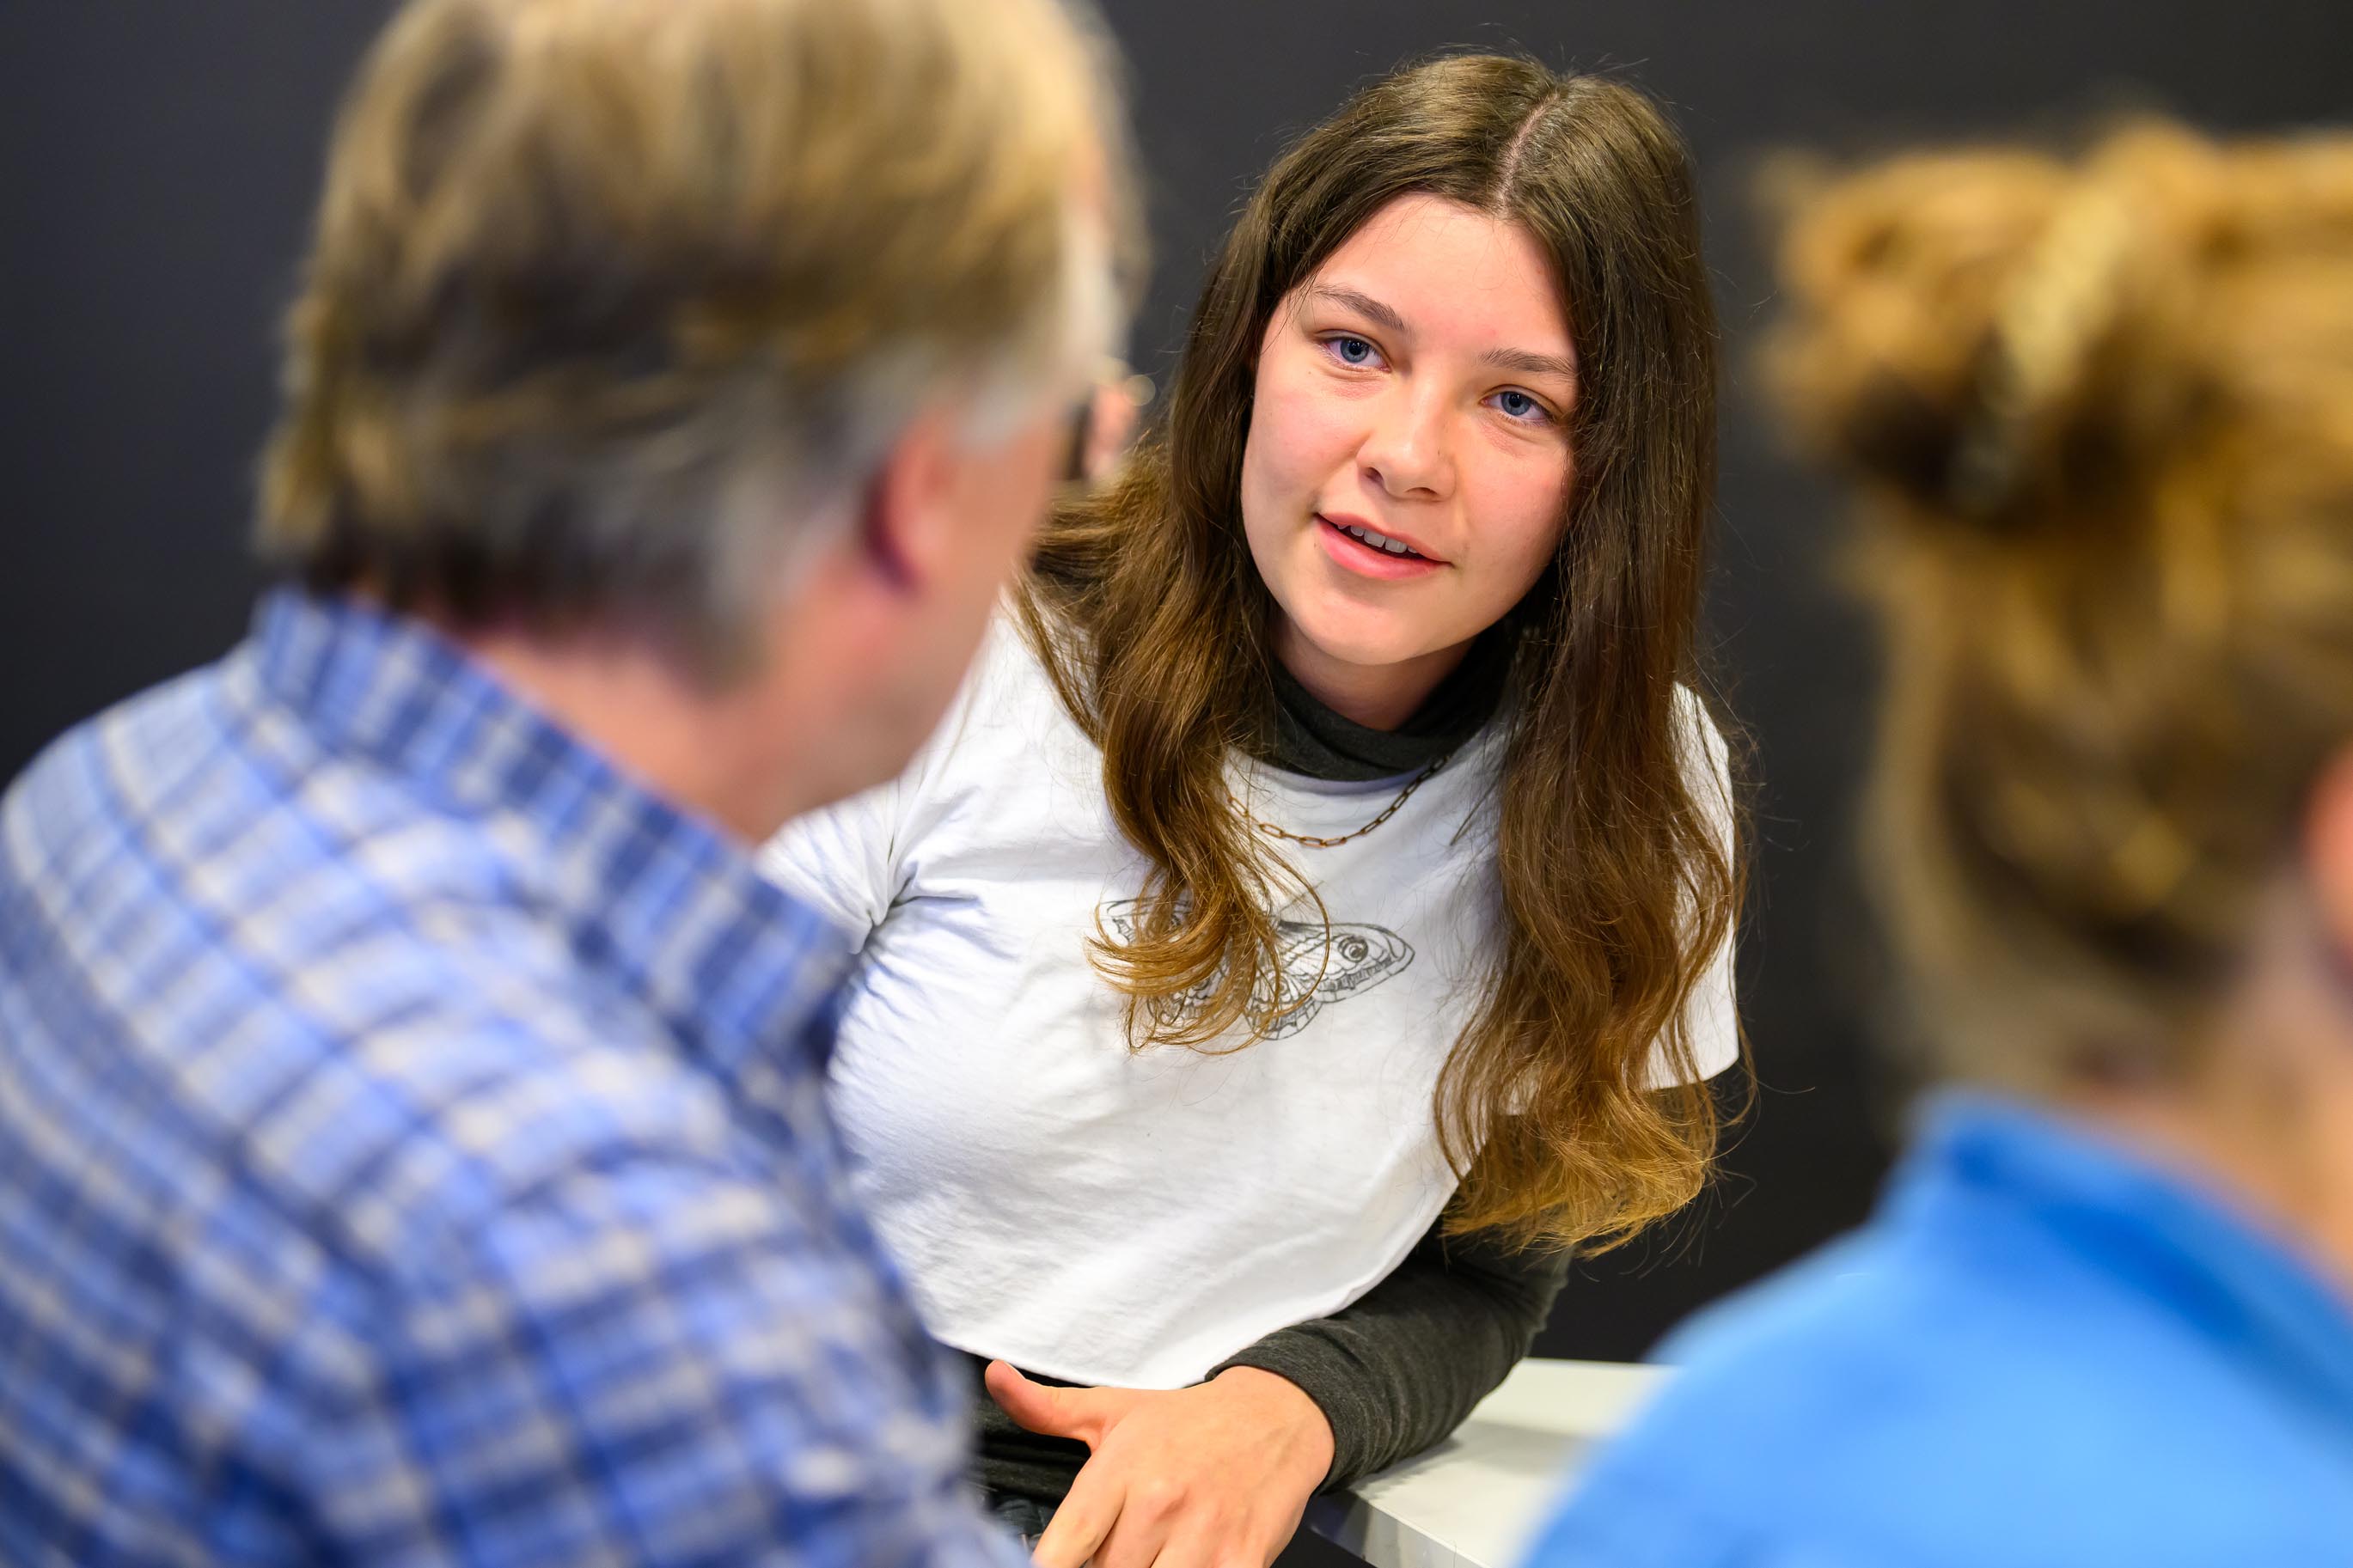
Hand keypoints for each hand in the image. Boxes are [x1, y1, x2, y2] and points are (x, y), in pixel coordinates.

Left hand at [984, 1359, 1334, 1567]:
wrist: (1275, 1417)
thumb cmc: (1184, 1422)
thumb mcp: (1113, 1409)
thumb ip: (1046, 1408)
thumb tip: (993, 1377)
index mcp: (1121, 1469)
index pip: (1068, 1541)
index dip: (1048, 1567)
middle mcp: (1160, 1502)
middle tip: (1112, 1549)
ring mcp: (1204, 1535)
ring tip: (1144, 1556)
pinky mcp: (1242, 1560)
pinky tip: (1180, 1563)